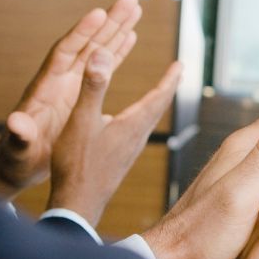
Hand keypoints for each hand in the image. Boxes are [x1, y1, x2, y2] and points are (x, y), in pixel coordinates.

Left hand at [0, 0, 141, 200]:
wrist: (17, 164)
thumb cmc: (16, 158)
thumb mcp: (19, 148)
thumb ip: (19, 135)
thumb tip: (15, 122)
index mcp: (46, 89)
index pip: (64, 54)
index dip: (81, 34)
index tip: (99, 13)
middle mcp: (59, 80)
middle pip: (86, 43)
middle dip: (107, 21)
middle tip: (129, 0)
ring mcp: (69, 84)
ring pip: (96, 50)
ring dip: (116, 29)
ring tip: (135, 9)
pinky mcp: (78, 92)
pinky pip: (101, 65)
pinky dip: (117, 50)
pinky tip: (130, 38)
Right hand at [45, 51, 181, 226]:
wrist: (77, 205)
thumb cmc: (77, 164)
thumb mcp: (81, 119)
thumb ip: (92, 86)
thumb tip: (101, 53)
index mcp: (132, 125)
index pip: (159, 97)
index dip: (170, 78)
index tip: (181, 64)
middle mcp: (136, 138)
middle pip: (158, 107)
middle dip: (167, 87)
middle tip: (177, 73)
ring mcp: (129, 151)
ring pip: (148, 121)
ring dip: (155, 103)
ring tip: (159, 93)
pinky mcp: (119, 160)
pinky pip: (136, 132)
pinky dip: (140, 118)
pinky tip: (130, 123)